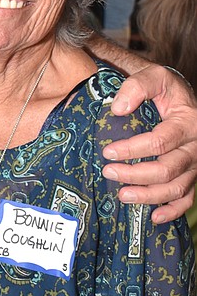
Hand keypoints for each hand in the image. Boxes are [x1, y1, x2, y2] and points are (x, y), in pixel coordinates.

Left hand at [103, 62, 196, 222]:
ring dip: (148, 195)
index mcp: (187, 122)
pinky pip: (187, 199)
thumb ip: (137, 86)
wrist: (180, 100)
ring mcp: (194, 165)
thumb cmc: (164, 90)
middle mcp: (194, 147)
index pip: (160, 141)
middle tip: (108, 172)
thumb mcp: (154, 77)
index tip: (108, 152)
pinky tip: (153, 217)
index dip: (132, 149)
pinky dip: (172, 211)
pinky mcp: (191, 176)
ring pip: (175, 188)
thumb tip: (117, 109)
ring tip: (122, 195)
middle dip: (136, 174)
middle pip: (167, 169)